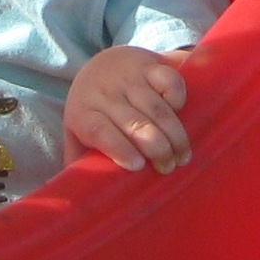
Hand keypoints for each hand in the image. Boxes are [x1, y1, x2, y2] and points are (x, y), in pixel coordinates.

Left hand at [66, 46, 191, 172]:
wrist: (102, 63)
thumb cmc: (93, 108)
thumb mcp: (77, 132)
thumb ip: (78, 161)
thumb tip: (82, 196)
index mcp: (83, 112)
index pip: (99, 130)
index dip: (119, 148)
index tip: (139, 166)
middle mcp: (104, 93)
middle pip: (134, 123)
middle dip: (157, 148)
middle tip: (168, 167)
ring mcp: (128, 78)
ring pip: (156, 108)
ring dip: (174, 134)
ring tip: (182, 155)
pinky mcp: (149, 66)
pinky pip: (168, 81)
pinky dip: (177, 98)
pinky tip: (180, 114)